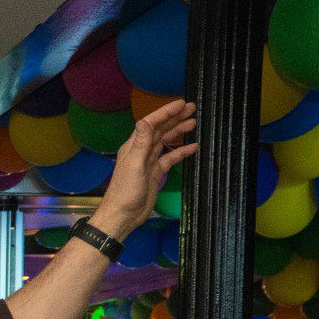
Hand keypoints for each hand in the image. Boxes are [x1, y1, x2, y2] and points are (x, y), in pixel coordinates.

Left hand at [93, 99, 197, 239]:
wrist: (124, 215)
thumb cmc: (125, 191)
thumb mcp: (134, 164)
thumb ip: (141, 143)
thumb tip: (145, 120)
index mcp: (134, 146)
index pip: (151, 123)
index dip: (166, 112)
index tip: (182, 103)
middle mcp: (141, 150)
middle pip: (160, 129)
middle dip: (175, 117)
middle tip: (193, 108)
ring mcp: (149, 161)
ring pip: (166, 141)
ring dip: (179, 131)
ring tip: (194, 122)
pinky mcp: (156, 172)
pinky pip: (170, 158)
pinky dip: (181, 151)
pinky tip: (194, 146)